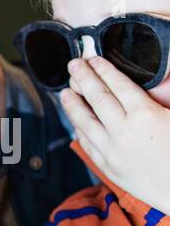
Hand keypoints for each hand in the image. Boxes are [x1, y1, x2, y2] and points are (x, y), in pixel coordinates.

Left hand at [60, 56, 169, 212]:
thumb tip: (151, 83)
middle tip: (72, 64)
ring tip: (65, 92)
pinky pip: (87, 144)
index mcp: (146, 115)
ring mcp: (112, 151)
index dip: (103, 69)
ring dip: (73, 104)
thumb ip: (161, 98)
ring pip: (85, 122)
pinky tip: (76, 122)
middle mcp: (124, 132)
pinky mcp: (108, 166)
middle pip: (97, 98)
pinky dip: (80, 130)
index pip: (118, 85)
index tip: (93, 58)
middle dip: (83, 78)